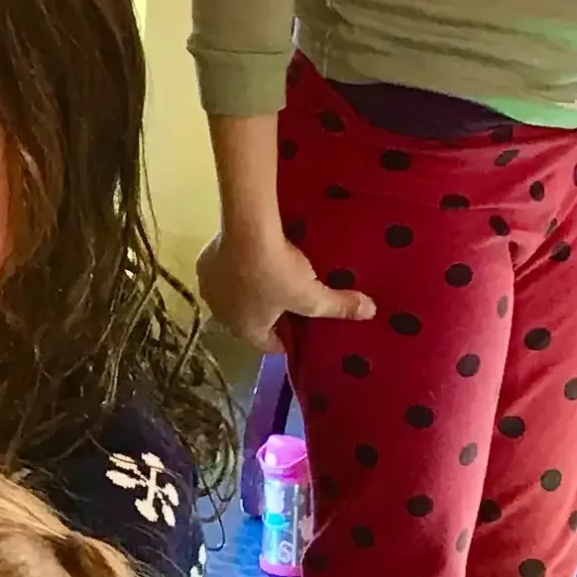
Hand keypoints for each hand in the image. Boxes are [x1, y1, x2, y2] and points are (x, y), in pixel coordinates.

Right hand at [197, 230, 376, 354]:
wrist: (246, 231)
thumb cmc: (278, 272)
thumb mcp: (314, 294)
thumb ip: (340, 306)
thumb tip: (372, 312)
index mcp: (246, 330)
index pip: (269, 346)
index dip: (290, 339)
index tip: (307, 328)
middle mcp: (222, 316)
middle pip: (251, 321)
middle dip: (271, 314)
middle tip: (295, 299)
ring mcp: (210, 289)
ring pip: (236, 297)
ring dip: (251, 292)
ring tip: (273, 275)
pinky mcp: (204, 264)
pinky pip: (225, 274)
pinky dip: (237, 271)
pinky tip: (251, 257)